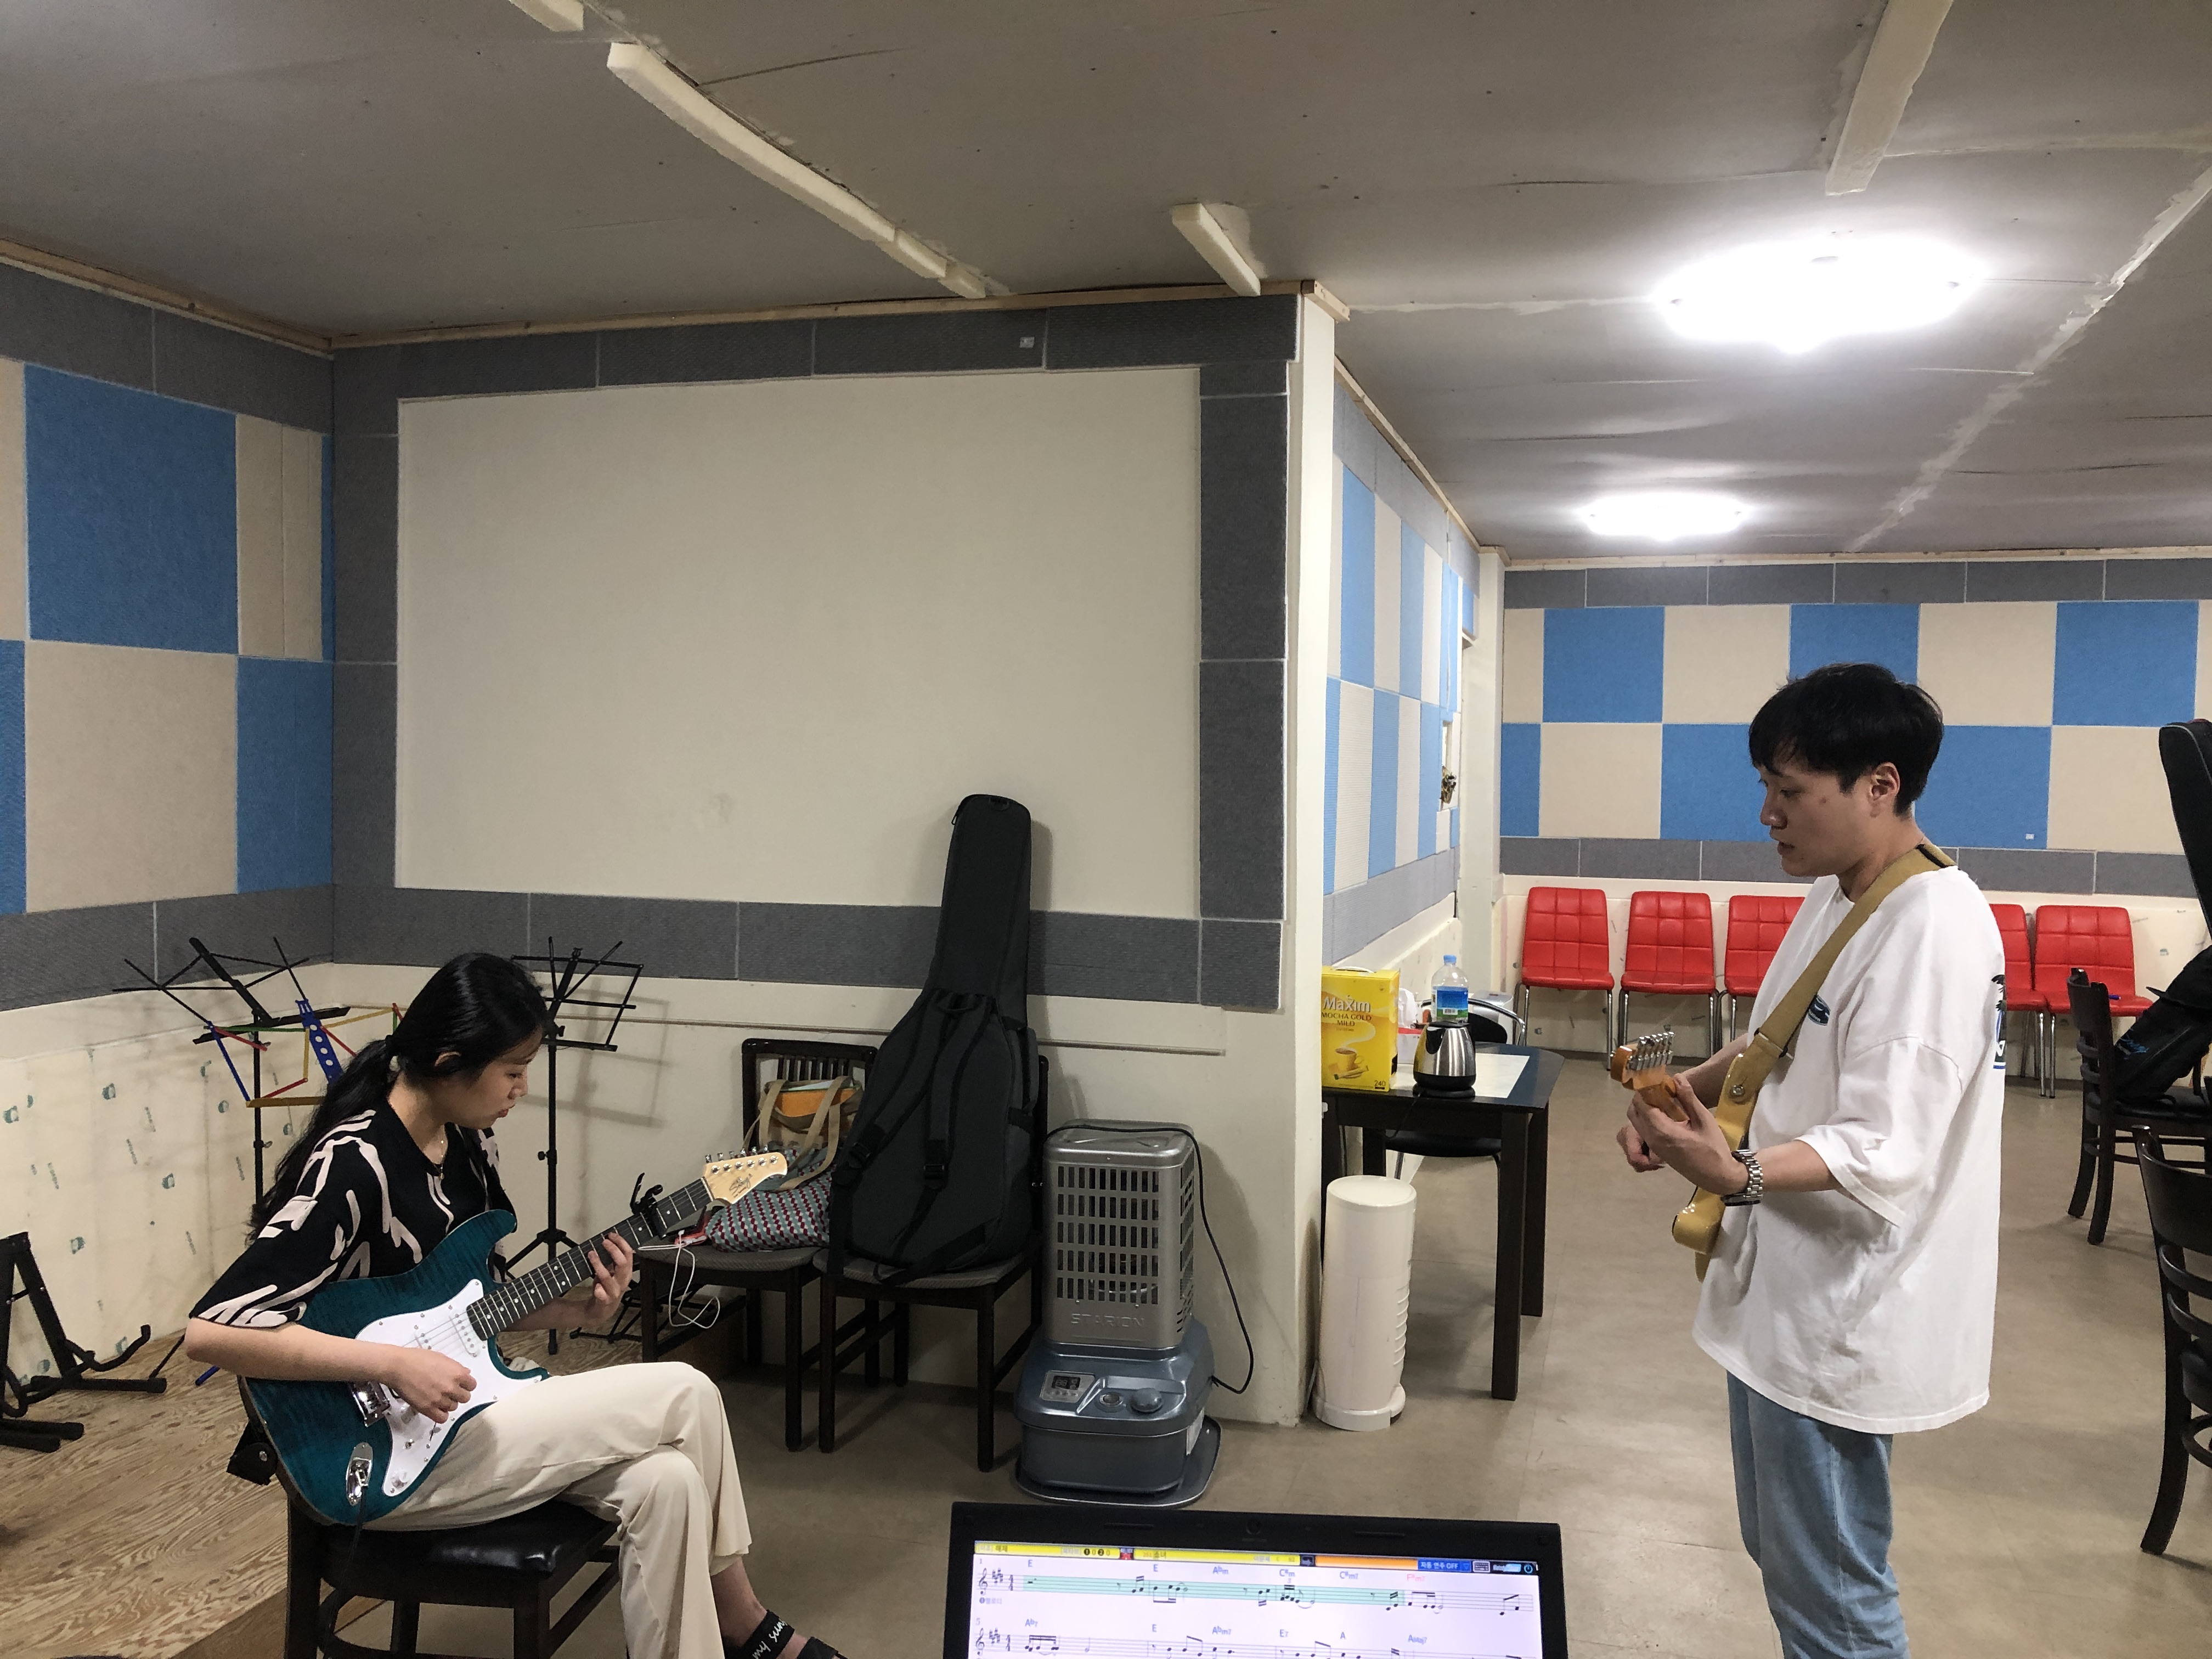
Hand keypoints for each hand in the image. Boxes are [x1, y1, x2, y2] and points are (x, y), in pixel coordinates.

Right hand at [379, 1346, 475, 1422]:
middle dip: (458, 1394)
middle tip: (450, 1391)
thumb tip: (466, 1373)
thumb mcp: (441, 1357)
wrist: (398, 1366)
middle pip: (465, 1398)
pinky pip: (442, 1418)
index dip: (466, 1385)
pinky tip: (436, 1408)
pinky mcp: (427, 1409)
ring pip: (453, 1407)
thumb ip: (456, 1367)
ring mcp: (439, 1399)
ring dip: (448, 1403)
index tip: (461, 1385)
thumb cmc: (417, 1359)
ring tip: (439, 1397)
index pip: (472, 1385)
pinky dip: (441, 1414)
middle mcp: (451, 1387)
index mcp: (457, 1373)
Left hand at [571, 1234, 634, 1323]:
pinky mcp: (604, 1301)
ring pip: (609, 1277)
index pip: (629, 1254)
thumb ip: (612, 1260)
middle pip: (622, 1263)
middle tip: (604, 1242)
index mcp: (626, 1273)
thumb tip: (609, 1242)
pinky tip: (597, 1286)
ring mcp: (614, 1291)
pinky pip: (603, 1296)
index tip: (612, 1235)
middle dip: (614, 1250)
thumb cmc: (606, 1289)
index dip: (621, 1243)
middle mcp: (622, 1281)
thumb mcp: (612, 1272)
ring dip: (599, 1264)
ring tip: (592, 1254)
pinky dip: (600, 1291)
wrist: (601, 1311)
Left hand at [1625, 1075, 1746, 1193]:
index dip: (1646, 1088)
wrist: (1717, 1176)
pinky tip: (1667, 1113)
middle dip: (1642, 1096)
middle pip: (1634, 1111)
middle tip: (1660, 1088)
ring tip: (1664, 1099)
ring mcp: (1652, 1146)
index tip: (1658, 1079)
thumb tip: (1677, 1077)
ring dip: (1645, 1107)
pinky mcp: (1657, 1150)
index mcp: (1661, 1131)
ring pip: (1637, 1121)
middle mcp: (1651, 1138)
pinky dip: (1649, 1117)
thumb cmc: (1713, 1148)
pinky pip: (1644, 1129)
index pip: (1641, 1103)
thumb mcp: (1704, 1120)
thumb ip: (1688, 1098)